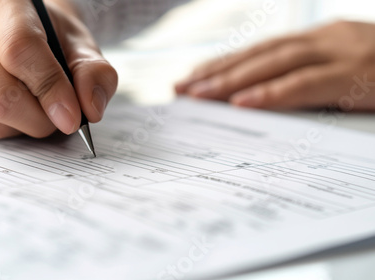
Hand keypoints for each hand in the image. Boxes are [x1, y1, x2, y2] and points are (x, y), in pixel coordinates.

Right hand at [0, 0, 117, 138]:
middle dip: (40, 120)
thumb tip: (89, 109)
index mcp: (3, 5)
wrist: (19, 37)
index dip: (50, 89)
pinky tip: (6, 110)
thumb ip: (95, 74)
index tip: (72, 118)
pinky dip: (0, 132)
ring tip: (31, 107)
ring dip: (22, 128)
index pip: (20, 50)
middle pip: (1, 96)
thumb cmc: (52, 41)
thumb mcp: (82, 49)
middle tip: (58, 118)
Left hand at [175, 21, 374, 110]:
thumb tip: (268, 97)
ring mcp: (341, 54)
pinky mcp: (356, 75)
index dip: (224, 63)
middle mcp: (324, 39)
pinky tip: (242, 103)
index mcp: (320, 38)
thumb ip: (312, 78)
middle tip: (180, 89)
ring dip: (232, 80)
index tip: (192, 77)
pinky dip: (271, 93)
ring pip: (273, 65)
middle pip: (257, 55)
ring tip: (197, 96)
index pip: (260, 51)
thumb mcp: (347, 68)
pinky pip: (305, 84)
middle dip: (215, 72)